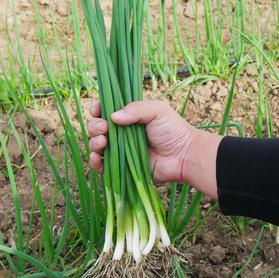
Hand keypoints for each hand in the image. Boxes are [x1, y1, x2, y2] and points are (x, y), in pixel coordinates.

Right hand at [87, 100, 221, 198]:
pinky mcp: (122, 167)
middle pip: (98, 128)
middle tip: (104, 128)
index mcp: (129, 117)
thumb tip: (112, 116)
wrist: (184, 156)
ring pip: (97, 146)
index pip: (106, 111)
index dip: (97, 109)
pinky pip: (102, 166)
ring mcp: (121, 150)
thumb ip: (135, 109)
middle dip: (95, 127)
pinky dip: (95, 162)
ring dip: (93, 142)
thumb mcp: (157, 111)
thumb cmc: (173, 130)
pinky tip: (97, 158)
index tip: (97, 110)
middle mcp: (122, 133)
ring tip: (103, 141)